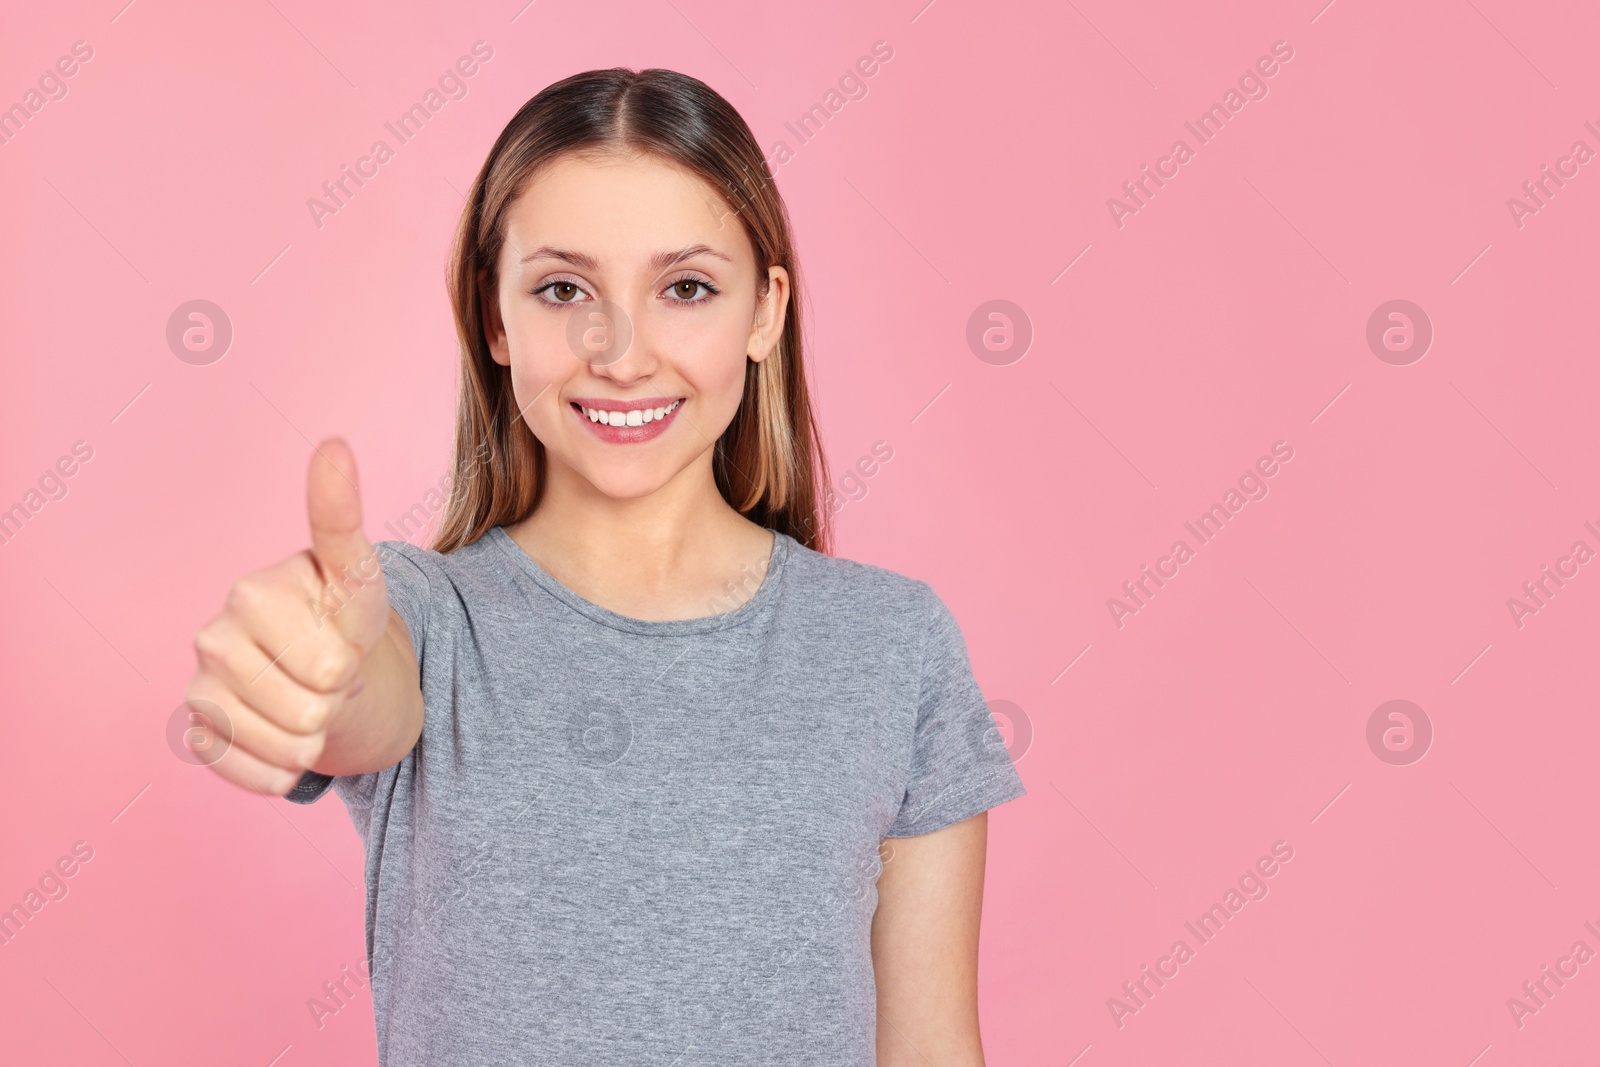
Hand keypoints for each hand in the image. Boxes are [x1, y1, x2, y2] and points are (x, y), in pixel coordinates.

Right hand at [183, 438, 390, 794]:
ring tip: (311, 698)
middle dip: (335, 698)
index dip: (348, 663)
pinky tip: (283, 736)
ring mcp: (200, 687)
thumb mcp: (358, 576)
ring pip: (290, 745)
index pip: (328, 661)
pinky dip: (284, 768)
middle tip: (331, 673)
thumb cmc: (342, 620)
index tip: (343, 648)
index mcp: (253, 593)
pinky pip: (258, 774)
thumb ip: (343, 517)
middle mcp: (213, 636)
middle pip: (312, 709)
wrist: (326, 672)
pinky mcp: (197, 735)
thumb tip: (332, 443)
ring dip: (315, 735)